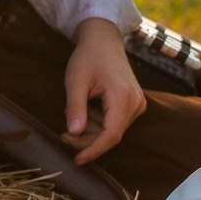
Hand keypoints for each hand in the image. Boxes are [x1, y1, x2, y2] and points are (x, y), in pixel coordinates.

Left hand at [61, 17, 145, 165]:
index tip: (77, 159)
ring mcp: (137, 104)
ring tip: (74, 111)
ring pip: (112, 131)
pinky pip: (114, 123)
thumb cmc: (88, 56)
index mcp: (123, 97)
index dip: (93, 150)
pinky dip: (97, 122)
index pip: (111, 135)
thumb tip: (75, 133)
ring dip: (90, 130)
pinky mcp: (133, 104)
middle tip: (63, 134)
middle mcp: (135, 103)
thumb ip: (75, 108)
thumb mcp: (75, 80)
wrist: (103, 40)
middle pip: (111, 136)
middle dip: (86, 140)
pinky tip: (87, 108)